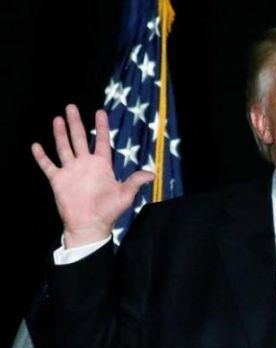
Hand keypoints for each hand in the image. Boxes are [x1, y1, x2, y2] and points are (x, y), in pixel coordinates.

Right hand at [31, 104, 153, 247]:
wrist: (90, 226)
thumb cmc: (109, 212)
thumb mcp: (125, 195)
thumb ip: (135, 182)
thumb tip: (152, 174)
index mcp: (101, 166)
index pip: (101, 141)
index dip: (101, 127)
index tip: (100, 111)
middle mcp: (85, 165)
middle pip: (79, 139)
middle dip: (75, 123)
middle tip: (71, 106)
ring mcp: (71, 171)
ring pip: (64, 147)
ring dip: (60, 134)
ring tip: (58, 119)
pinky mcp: (58, 180)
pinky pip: (48, 166)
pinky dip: (41, 157)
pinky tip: (36, 146)